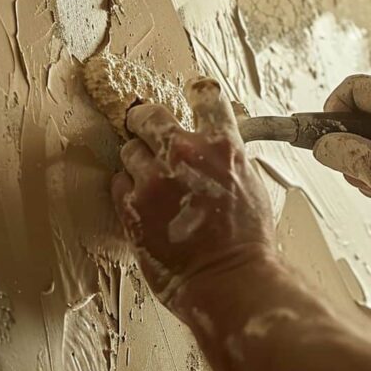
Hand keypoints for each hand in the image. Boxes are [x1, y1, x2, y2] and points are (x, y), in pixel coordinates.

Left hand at [111, 77, 274, 306]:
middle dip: (145, 119)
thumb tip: (214, 148)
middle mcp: (184, 154)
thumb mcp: (251, 186)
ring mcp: (153, 179)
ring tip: (150, 179)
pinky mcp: (132, 206)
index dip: (196, 92)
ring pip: (129, 150)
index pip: (205, 97)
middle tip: (143, 124)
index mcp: (222, 146)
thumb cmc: (247, 243)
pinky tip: (142, 202)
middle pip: (150, 115)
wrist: (228, 280)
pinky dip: (128, 189)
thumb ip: (228, 159)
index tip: (190, 90)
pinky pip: (119, 183)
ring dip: (138, 160)